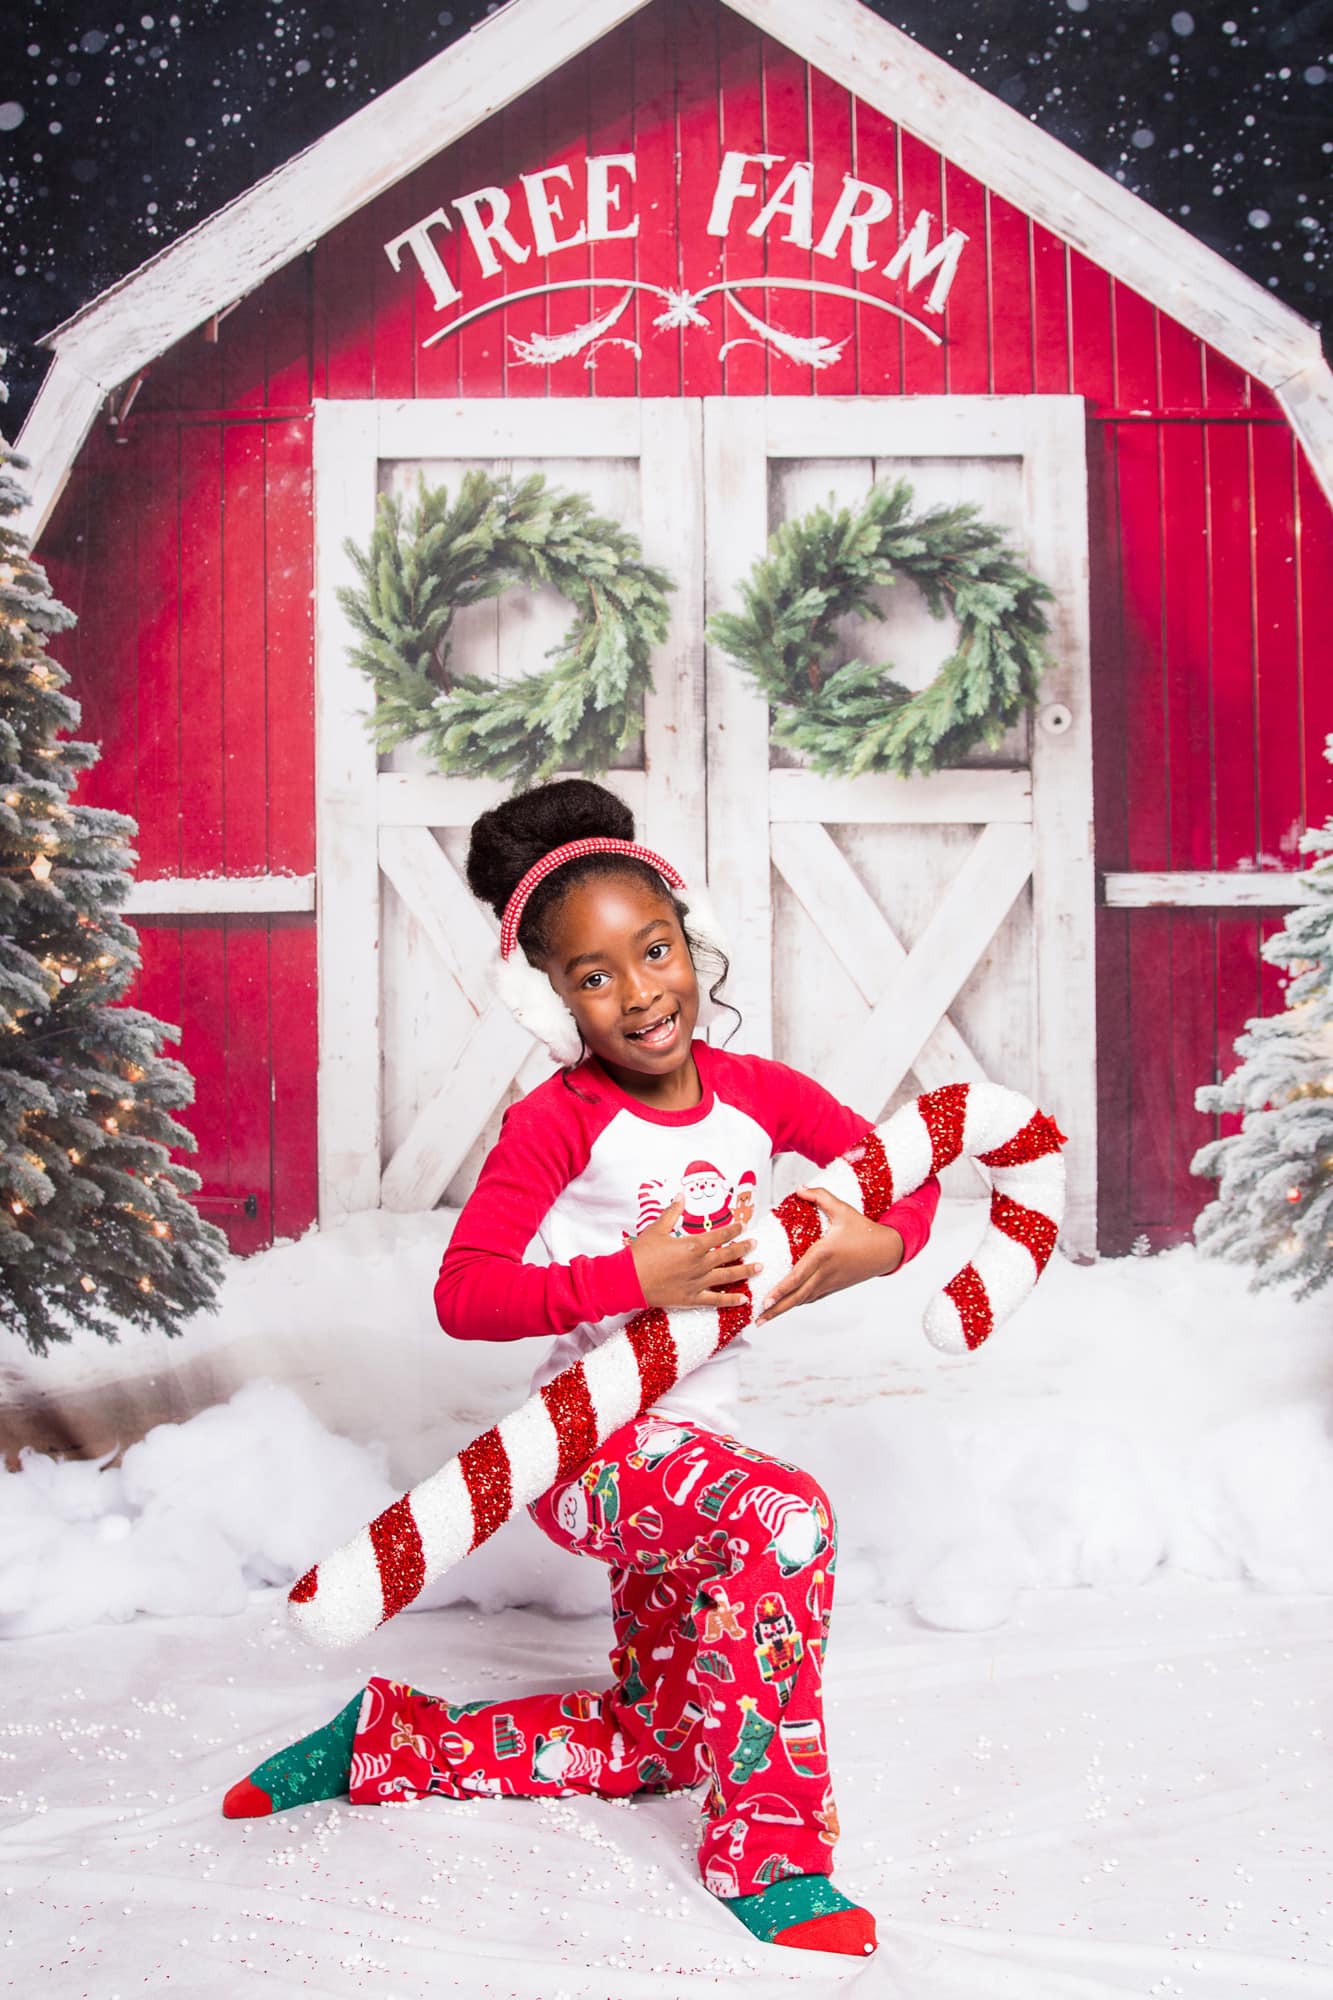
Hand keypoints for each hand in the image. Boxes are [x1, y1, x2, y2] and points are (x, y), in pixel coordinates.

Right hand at [630, 1199, 762, 1312]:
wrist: (628, 1281)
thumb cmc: (640, 1255)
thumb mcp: (656, 1229)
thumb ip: (671, 1212)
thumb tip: (680, 1196)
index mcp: (693, 1245)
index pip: (720, 1235)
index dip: (733, 1230)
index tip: (743, 1227)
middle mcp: (700, 1264)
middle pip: (728, 1255)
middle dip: (744, 1248)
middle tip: (756, 1244)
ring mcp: (698, 1283)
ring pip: (728, 1276)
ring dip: (745, 1271)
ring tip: (760, 1268)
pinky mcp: (692, 1299)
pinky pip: (716, 1300)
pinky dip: (731, 1301)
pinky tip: (744, 1300)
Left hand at [753, 1184, 903, 1326]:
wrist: (886, 1250)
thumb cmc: (864, 1230)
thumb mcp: (842, 1209)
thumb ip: (820, 1196)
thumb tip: (800, 1188)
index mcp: (823, 1254)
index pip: (798, 1276)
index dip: (781, 1290)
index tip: (766, 1300)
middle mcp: (825, 1272)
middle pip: (797, 1295)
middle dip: (776, 1309)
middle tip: (757, 1319)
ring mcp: (830, 1282)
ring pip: (803, 1299)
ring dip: (783, 1309)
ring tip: (764, 1318)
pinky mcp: (834, 1286)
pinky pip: (812, 1297)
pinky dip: (797, 1302)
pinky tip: (785, 1306)